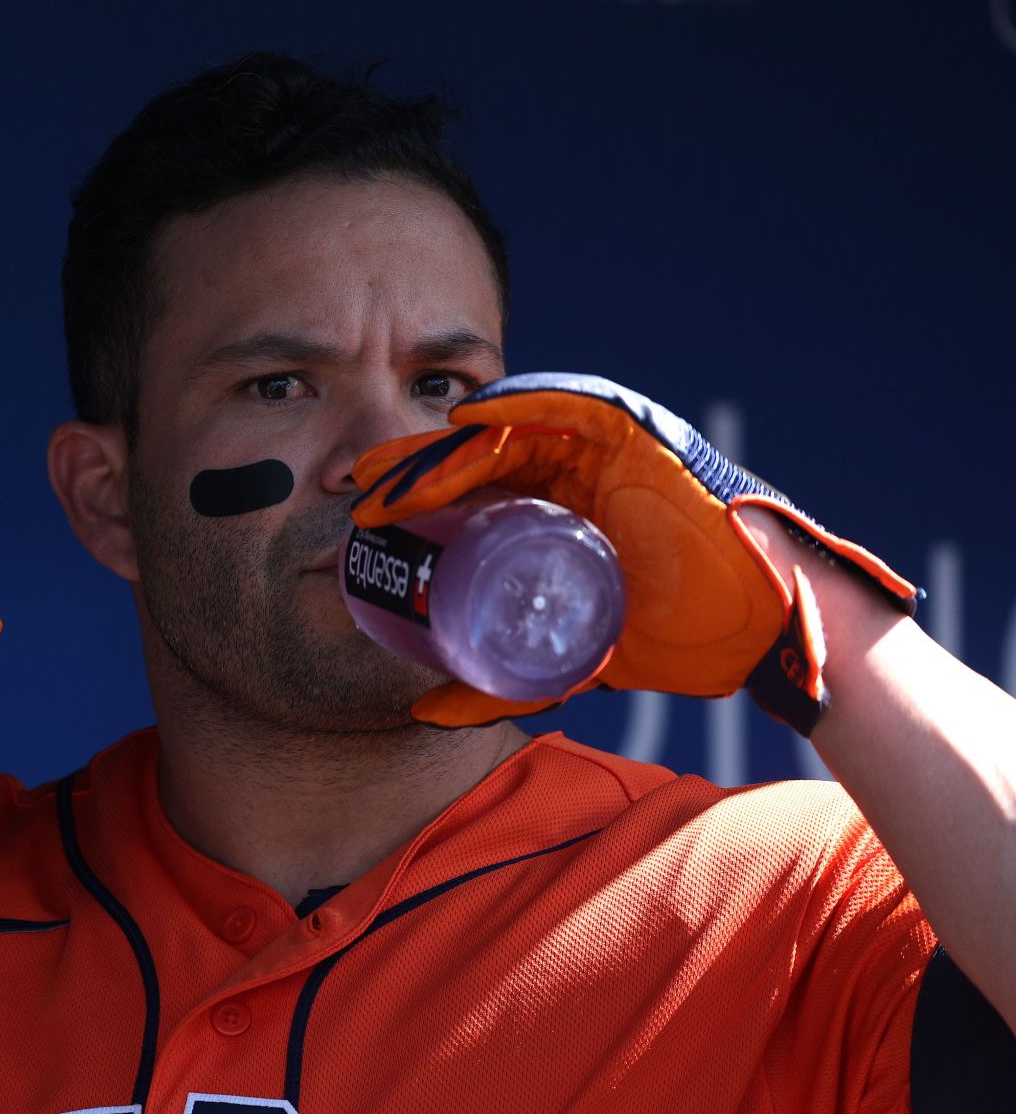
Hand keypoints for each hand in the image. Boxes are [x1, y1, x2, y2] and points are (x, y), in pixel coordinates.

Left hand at [349, 373, 914, 732]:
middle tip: (356, 485)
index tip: (362, 520)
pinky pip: (568, 406)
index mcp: (557, 510)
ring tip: (392, 469)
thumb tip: (422, 711)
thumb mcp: (568, 662)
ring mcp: (603, 449)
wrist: (757, 629)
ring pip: (506, 432)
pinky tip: (466, 418)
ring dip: (444, 446)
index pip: (470, 492)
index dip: (414, 499)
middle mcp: (574, 471)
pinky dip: (518, 403)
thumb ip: (501, 684)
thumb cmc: (677, 636)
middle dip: (413, 468)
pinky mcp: (636, 434)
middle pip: (476, 457)